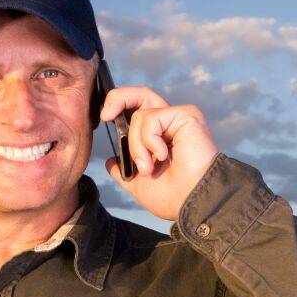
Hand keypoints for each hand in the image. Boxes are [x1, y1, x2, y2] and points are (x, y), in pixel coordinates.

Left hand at [100, 85, 219, 220]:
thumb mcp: (138, 185)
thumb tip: (111, 162)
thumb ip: (124, 171)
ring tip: (148, 168)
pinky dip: (149, 140)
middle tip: (106, 116)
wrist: (193, 202)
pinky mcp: (187, 115)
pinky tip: (162, 156)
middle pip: (141, 94)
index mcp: (161, 138)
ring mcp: (179, 118)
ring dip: (136, 145)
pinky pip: (152, 118)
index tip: (104, 119)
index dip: (119, 106)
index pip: (138, 109)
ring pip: (141, 115)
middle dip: (117, 98)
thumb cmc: (174, 198)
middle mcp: (170, 124)